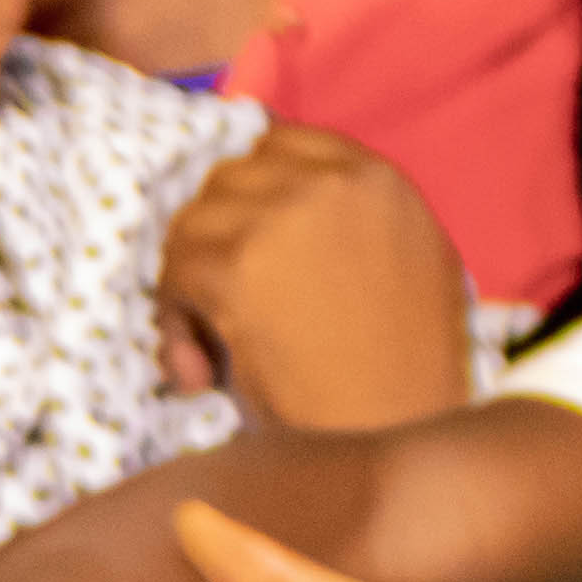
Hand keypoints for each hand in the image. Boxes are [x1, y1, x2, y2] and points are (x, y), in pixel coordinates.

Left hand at [155, 127, 471, 429]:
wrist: (390, 437)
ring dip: (191, 281)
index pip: (285, 144)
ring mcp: (281, 216)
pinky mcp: (234, 262)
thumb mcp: (408, 269)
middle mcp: (333, 182)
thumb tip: (276, 204)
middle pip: (231, 179)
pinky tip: (200, 372)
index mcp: (379, 180)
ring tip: (213, 346)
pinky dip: (174, 323)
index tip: (241, 242)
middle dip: (219, 240)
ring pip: (194, 221)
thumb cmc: (400, 378)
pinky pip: (173, 272)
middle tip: (227, 305)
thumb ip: (354, 224)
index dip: (253, 195)